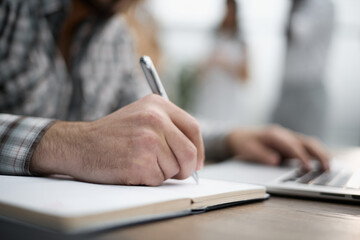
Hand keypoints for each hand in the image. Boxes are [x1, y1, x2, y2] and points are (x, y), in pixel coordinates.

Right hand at [30, 94, 204, 185]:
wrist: (79, 144)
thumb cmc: (112, 134)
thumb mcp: (141, 115)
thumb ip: (169, 128)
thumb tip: (195, 156)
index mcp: (157, 105)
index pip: (193, 128)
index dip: (198, 149)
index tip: (196, 162)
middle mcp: (155, 119)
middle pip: (190, 153)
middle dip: (186, 169)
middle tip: (174, 171)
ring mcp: (148, 141)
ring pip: (175, 169)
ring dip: (161, 173)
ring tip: (140, 162)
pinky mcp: (140, 163)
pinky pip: (159, 180)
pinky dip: (148, 180)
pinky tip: (131, 169)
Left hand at [226, 125, 329, 170]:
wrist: (239, 135)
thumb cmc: (244, 143)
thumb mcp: (248, 149)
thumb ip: (261, 155)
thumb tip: (275, 161)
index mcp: (273, 134)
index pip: (291, 145)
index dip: (301, 157)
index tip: (307, 168)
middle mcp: (284, 134)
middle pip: (305, 141)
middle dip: (317, 154)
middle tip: (326, 168)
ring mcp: (288, 137)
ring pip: (309, 143)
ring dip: (320, 154)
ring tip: (328, 167)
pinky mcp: (290, 143)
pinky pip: (306, 147)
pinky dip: (316, 154)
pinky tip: (322, 163)